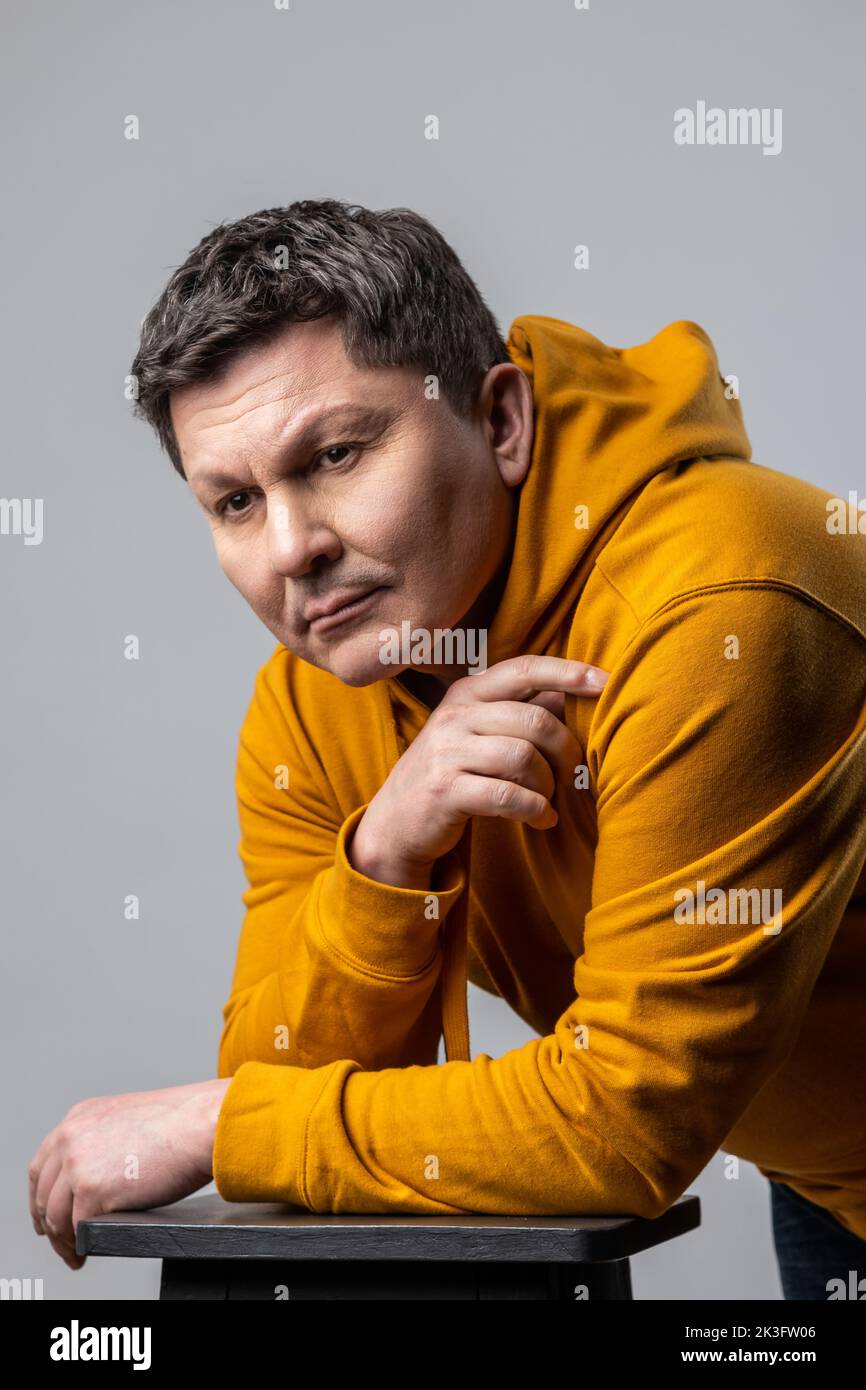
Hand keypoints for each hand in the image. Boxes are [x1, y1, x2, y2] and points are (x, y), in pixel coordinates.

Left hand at [28, 1077, 231, 1269]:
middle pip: (42, 1192)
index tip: (45, 1214)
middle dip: (48, 1222)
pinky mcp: (91, 1190)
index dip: (40, 1194)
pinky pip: (76, 1228)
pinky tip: (86, 1254)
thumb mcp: (129, 1120)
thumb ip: (106, 1141)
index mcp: (80, 1117)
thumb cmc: (183, 1122)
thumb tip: (103, 1175)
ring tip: (75, 1255)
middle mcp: (72, 1137)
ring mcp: (79, 1163)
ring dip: (61, 1241)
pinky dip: (78, 1245)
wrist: (202, 1123)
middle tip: (61, 1242)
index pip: (44, 1163)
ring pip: (54, 1216)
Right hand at [350, 654, 607, 883]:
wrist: (397, 821)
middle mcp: (455, 716)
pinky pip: (507, 795)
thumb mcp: (479, 734)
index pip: (524, 669)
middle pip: (534, 719)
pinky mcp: (445, 791)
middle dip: (565, 750)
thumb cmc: (450, 772)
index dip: (568, 671)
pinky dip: (534, 809)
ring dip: (547, 784)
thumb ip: (518, 711)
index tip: (605, 682)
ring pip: (523, 756)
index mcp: (467, 693)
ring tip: (547, 800)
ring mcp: (446, 752)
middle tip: (571, 774)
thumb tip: (566, 691)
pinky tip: (541, 819)